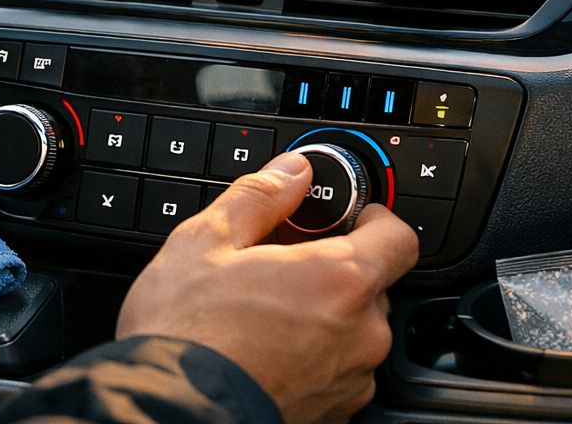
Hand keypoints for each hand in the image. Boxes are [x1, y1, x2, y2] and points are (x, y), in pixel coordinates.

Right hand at [116, 151, 418, 423]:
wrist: (172, 412)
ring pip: (352, 331)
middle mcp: (361, 333)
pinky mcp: (334, 414)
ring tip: (261, 315)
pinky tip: (263, 351)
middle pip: (369, 284)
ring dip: (321, 316)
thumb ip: (260, 196)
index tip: (344, 216)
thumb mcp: (206, 240)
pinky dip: (311, 357)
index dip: (372, 218)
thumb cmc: (186, 334)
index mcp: (340, 279)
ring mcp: (351, 380)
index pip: (399, 236)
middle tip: (278, 267)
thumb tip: (291, 172)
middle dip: (330, 270)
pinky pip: (337, 371)